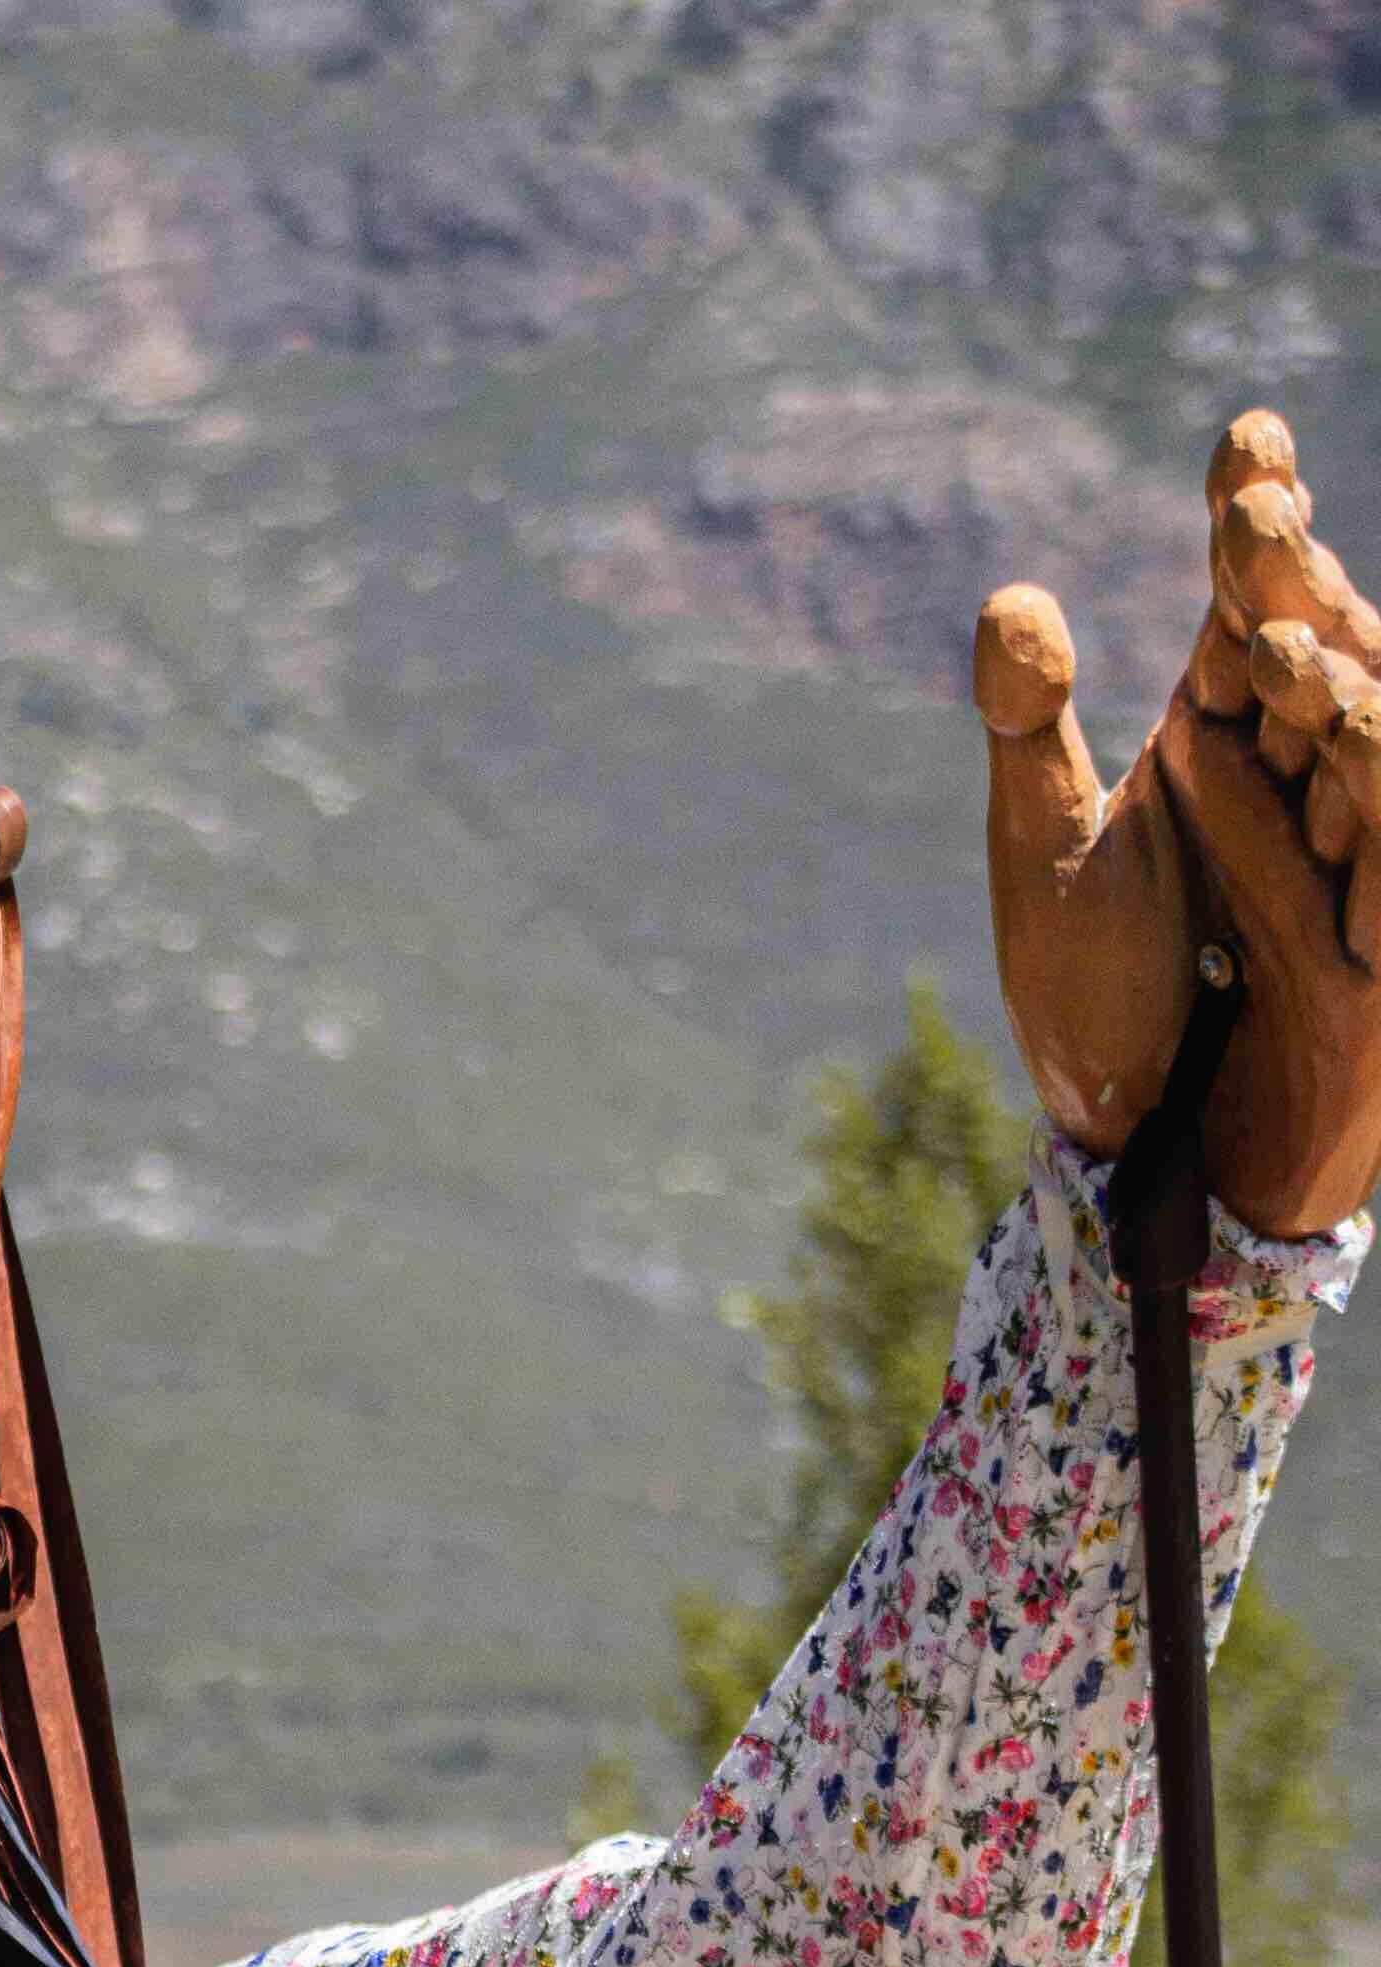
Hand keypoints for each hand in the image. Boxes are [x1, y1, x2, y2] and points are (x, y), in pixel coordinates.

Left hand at [980, 409, 1380, 1235]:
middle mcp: (1306, 773)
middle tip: (1251, 505)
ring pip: (1371, 736)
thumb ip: (1030, 727)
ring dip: (1339, 677)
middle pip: (1318, 648)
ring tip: (1276, 630)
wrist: (1146, 1139)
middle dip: (1290, 580)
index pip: (1251, 605)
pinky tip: (1336, 720)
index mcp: (1229, 737)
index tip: (1244, 432)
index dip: (1252, 520)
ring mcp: (1358, 849)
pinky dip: (1371, 783)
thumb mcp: (1051, 852)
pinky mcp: (1378, 939)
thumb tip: (1017, 596)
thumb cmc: (1104, 994)